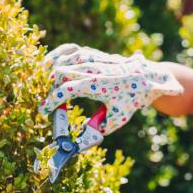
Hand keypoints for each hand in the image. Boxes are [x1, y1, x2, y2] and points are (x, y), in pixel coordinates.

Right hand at [38, 44, 183, 135]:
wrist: (149, 78)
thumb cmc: (132, 99)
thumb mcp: (118, 118)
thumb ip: (99, 129)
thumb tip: (82, 142)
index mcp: (97, 85)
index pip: (66, 91)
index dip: (52, 102)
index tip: (45, 111)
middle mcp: (94, 70)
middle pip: (61, 72)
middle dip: (50, 86)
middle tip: (49, 99)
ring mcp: (94, 59)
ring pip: (66, 58)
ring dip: (52, 69)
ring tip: (44, 81)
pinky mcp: (96, 54)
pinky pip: (73, 49)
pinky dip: (60, 53)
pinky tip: (51, 60)